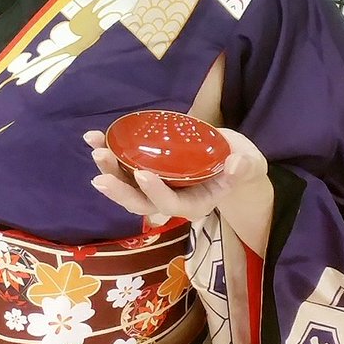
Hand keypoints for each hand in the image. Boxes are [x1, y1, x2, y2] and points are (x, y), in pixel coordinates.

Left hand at [84, 127, 270, 241]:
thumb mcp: (250, 164)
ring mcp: (155, 188)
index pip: (171, 205)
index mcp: (194, 204)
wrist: (230, 161)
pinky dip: (108, 155)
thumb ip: (245, 166)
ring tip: (95, 150)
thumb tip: (236, 164)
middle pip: (140, 203)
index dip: (156, 193)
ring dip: (108, 171)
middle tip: (101, 174)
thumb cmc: (240, 164)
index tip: (143, 174)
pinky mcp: (145, 172)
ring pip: (127, 187)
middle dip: (119, 189)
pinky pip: (123, 168)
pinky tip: (93, 138)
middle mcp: (170, 200)